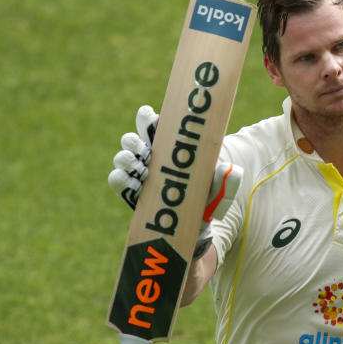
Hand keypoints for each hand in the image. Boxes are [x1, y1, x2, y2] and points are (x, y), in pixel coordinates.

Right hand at [107, 105, 241, 258]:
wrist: (197, 224)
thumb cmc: (206, 196)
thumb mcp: (219, 184)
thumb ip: (224, 176)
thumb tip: (226, 168)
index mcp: (168, 147)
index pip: (153, 126)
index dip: (148, 119)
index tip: (153, 118)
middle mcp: (150, 157)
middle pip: (132, 139)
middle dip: (134, 140)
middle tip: (145, 149)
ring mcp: (138, 174)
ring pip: (122, 158)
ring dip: (127, 159)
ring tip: (141, 168)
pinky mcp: (130, 193)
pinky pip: (116, 181)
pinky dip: (120, 179)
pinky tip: (131, 182)